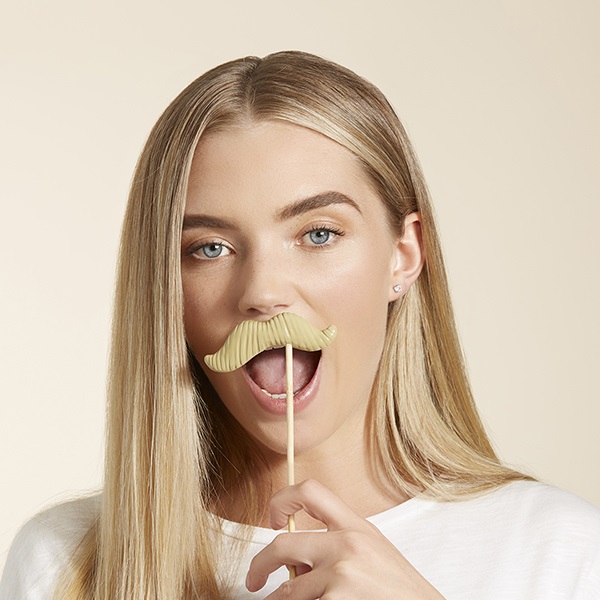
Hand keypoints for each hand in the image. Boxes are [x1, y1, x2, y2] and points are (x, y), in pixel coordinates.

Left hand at [245, 479, 444, 598]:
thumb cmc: (398, 590)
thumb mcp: (372, 552)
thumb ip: (337, 543)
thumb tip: (295, 559)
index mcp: (355, 526)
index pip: (309, 491)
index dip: (282, 500)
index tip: (273, 519)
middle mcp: (345, 545)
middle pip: (282, 545)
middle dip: (260, 565)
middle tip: (255, 580)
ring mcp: (339, 576)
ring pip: (289, 590)